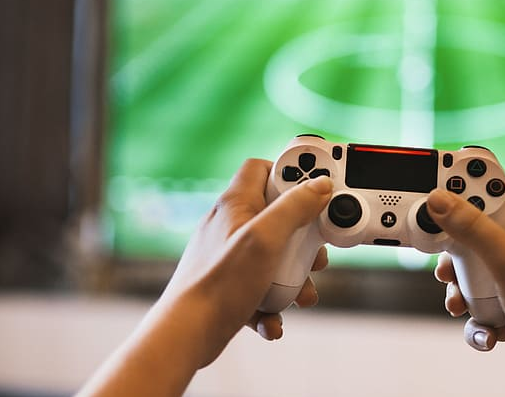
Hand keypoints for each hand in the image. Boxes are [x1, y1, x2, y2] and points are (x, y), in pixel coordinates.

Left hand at [161, 159, 332, 365]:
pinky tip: (272, 318)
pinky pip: (261, 287)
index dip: (291, 172)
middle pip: (278, 216)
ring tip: (300, 294)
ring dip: (294, 277)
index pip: (262, 168)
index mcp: (236, 204)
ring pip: (275, 257)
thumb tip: (319, 185)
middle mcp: (231, 226)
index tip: (317, 186)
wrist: (185, 337)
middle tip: (315, 251)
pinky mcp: (230, 285)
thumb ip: (294, 207)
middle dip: (303, 237)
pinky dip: (273, 302)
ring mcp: (230, 257)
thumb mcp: (266, 238)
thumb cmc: (219, 284)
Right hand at [427, 186, 504, 396]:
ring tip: (460, 304)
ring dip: (465, 290)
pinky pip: (487, 299)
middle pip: (482, 234)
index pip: (500, 193)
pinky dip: (480, 315)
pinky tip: (488, 329)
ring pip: (480, 270)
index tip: (443, 202)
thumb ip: (472, 228)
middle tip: (449, 266)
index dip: (472, 196)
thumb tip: (441, 200)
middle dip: (461, 257)